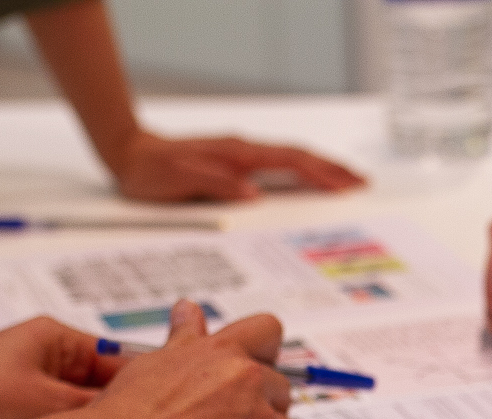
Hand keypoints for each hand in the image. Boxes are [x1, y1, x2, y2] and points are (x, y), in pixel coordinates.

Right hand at [77, 299, 343, 418]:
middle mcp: (249, 383)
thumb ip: (182, 337)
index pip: (267, 331)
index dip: (265, 347)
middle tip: (236, 417)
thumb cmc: (126, 415)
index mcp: (223, 354)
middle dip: (263, 398)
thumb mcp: (152, 363)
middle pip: (280, 385)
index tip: (264, 358)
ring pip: (291, 418)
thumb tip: (188, 308)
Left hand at [111, 129, 365, 201]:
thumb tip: (252, 194)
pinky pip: (278, 165)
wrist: (130, 155)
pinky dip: (301, 171)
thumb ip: (217, 185)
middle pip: (298, 157)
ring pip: (291, 159)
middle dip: (332, 169)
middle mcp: (244, 150)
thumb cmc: (151, 172)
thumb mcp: (179, 181)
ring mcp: (243, 155)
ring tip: (347, 181)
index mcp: (237, 154)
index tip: (344, 185)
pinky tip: (311, 180)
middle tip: (361, 183)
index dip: (319, 173)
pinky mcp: (238, 163)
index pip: (289, 161)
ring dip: (321, 169)